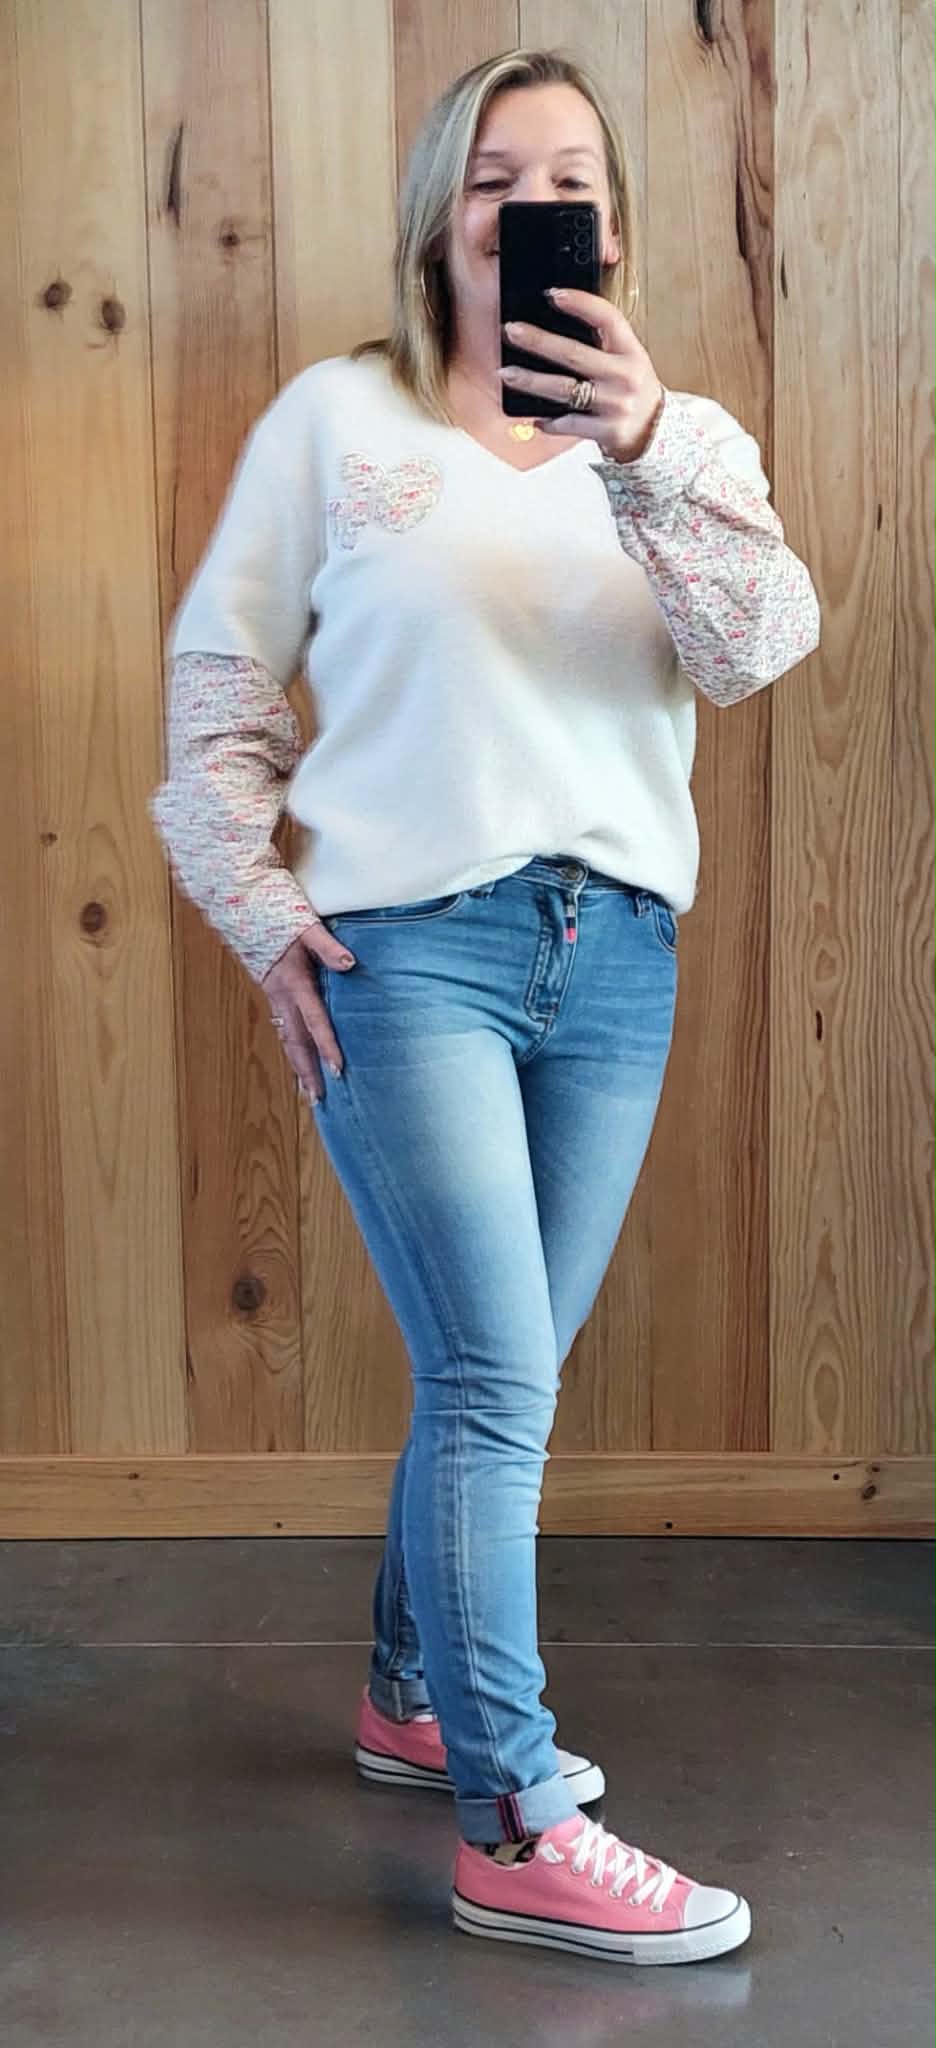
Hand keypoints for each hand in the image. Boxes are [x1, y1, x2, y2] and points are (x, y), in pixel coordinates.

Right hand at [261, 920, 356, 1105]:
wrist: (240, 901)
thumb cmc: (276, 910)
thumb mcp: (306, 924)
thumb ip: (327, 946)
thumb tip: (350, 964)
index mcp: (293, 981)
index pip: (313, 1021)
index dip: (326, 1046)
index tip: (337, 1070)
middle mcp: (280, 994)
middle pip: (294, 1041)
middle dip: (306, 1072)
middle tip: (317, 1101)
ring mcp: (273, 994)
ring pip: (286, 1037)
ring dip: (297, 1065)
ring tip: (307, 1092)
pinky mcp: (271, 990)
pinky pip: (282, 1026)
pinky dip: (291, 1047)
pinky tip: (297, 1058)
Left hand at [499, 289, 663, 462]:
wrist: (654, 432)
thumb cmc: (633, 391)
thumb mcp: (629, 360)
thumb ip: (603, 343)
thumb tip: (557, 324)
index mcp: (631, 351)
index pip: (607, 318)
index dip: (580, 303)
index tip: (553, 294)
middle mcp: (625, 376)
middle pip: (574, 354)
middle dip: (539, 341)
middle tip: (511, 331)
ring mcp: (615, 404)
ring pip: (565, 389)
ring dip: (531, 381)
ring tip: (507, 373)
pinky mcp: (606, 430)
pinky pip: (569, 424)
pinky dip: (548, 421)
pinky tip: (535, 417)